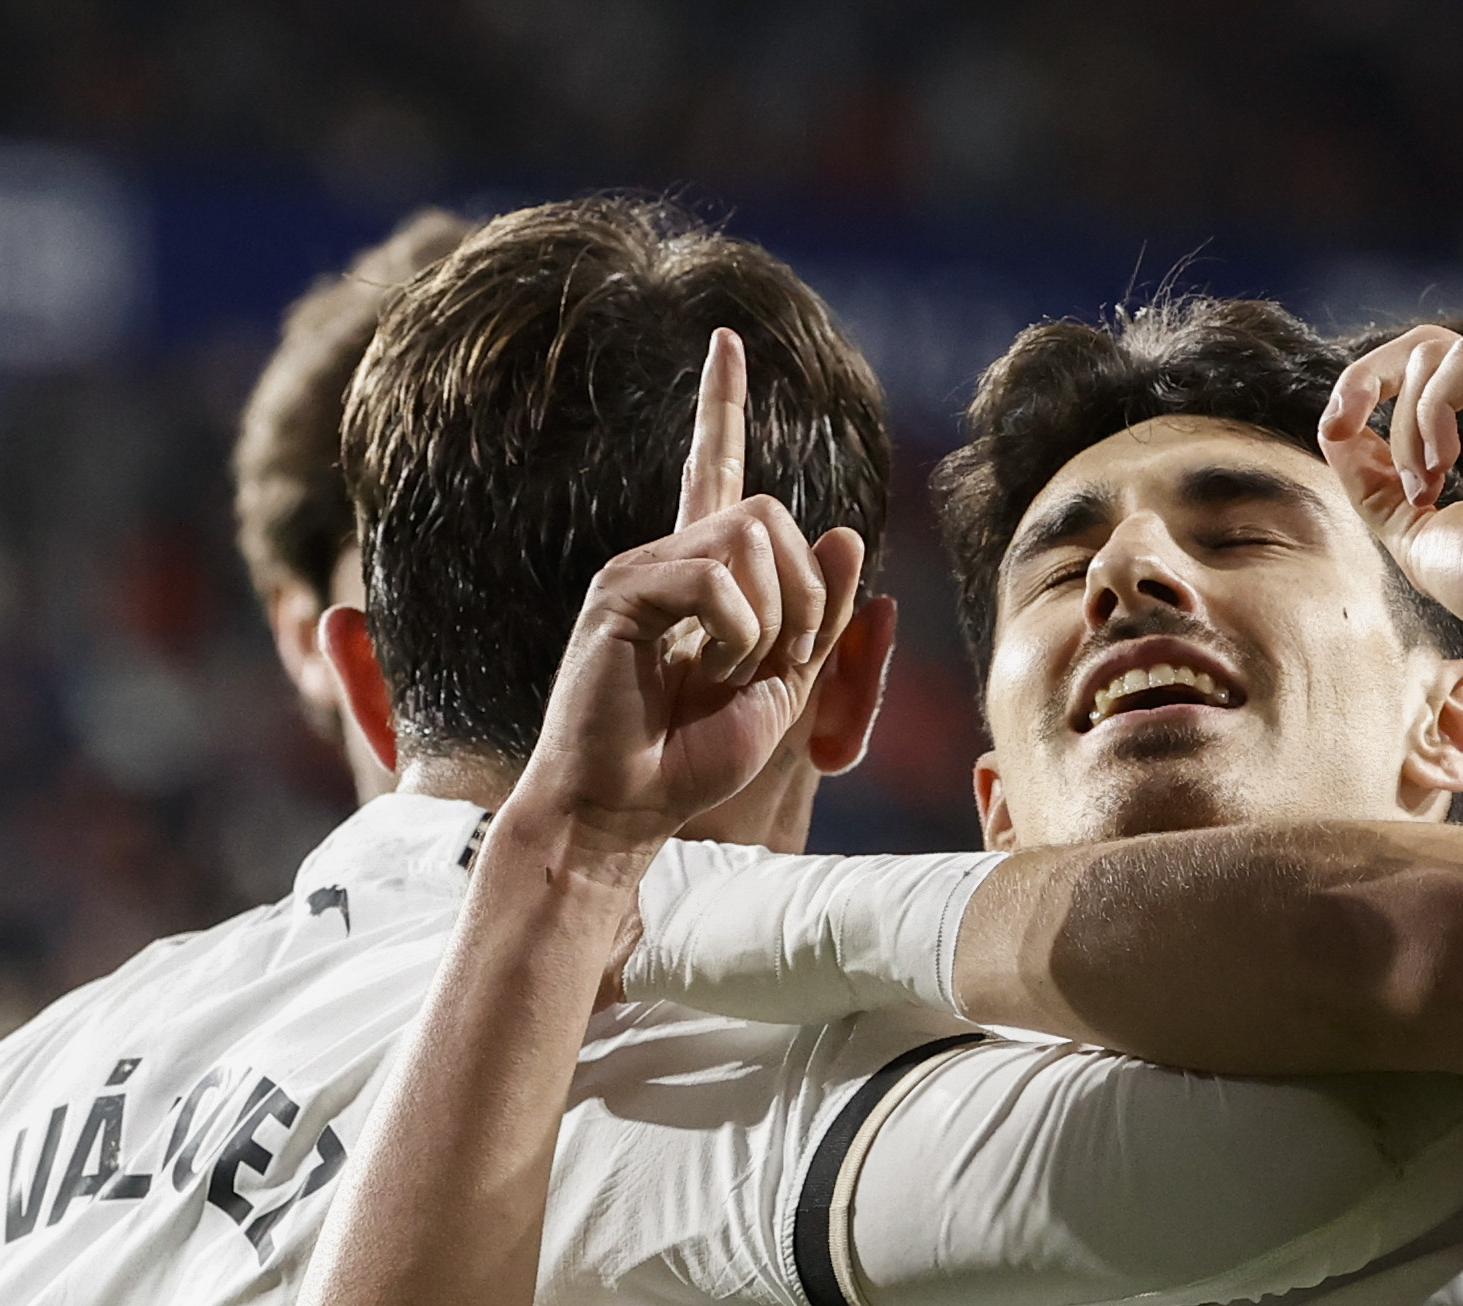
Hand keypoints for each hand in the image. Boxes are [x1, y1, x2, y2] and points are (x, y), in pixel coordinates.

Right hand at [515, 328, 865, 864]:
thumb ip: (818, 618)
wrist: (624, 810)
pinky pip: (718, 579)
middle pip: (775, 513)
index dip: (722, 406)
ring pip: (753, 538)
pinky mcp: (620, 593)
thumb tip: (843, 532)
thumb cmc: (691, 760)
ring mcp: (640, 570)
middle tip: (775, 662)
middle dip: (808, 596)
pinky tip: (704, 672)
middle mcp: (668, 558)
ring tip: (730, 672)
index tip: (726, 340)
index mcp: (705, 576)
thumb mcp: (782, 690)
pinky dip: (739, 633)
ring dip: (775, 619)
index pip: (717, 471)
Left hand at [1318, 213, 1462, 671]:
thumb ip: (1373, 483)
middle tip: (1341, 422)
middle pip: (1422, 345)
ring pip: (1432, 350)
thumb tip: (1334, 432)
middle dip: (1366, 379)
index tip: (1339, 418)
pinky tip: (1444, 461)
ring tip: (1428, 481)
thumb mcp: (1414, 534)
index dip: (1458, 296)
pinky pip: (1461, 357)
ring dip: (1408, 421)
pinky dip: (1434, 408)